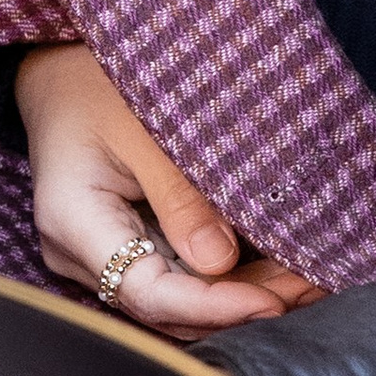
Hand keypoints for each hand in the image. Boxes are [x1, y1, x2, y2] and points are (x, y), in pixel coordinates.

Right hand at [15, 44, 320, 335]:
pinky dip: (228, 278)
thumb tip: (220, 262)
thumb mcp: (142, 123)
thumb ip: (179, 194)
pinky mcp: (128, 247)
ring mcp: (102, 256)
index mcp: (74, 220)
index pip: (146, 291)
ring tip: (309, 282)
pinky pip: (179, 276)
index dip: (212, 305)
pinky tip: (279, 270)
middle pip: (165, 306)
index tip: (271, 300)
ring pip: (177, 299)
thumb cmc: (97, 81)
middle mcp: (81, 253)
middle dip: (239, 305)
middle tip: (312, 289)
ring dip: (242, 294)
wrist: (63, 70)